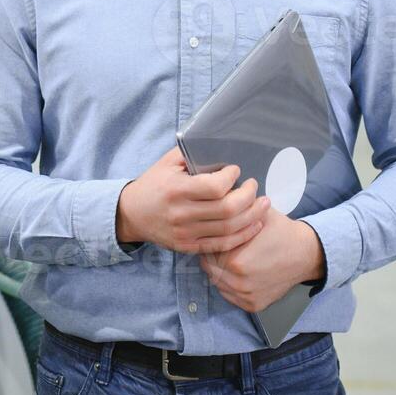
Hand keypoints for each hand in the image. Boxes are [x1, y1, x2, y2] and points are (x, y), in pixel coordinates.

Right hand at [116, 147, 269, 254]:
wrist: (131, 214)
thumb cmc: (153, 183)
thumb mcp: (167, 163)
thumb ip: (192, 154)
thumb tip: (222, 147)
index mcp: (176, 190)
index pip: (215, 187)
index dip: (231, 177)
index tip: (235, 170)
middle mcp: (181, 213)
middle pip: (227, 209)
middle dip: (249, 196)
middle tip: (254, 186)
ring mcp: (185, 233)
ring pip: (229, 229)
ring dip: (252, 216)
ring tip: (264, 204)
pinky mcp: (188, 246)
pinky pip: (221, 245)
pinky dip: (242, 235)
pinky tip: (254, 224)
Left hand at [199, 203, 325, 312]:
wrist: (306, 253)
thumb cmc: (281, 232)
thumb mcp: (259, 213)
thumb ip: (236, 210)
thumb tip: (216, 201)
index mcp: (236, 261)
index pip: (208, 251)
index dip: (210, 240)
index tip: (216, 234)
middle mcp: (239, 283)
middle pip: (209, 268)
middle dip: (213, 256)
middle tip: (223, 246)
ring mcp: (246, 296)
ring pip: (218, 283)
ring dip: (220, 271)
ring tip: (231, 258)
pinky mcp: (253, 305)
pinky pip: (231, 296)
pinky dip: (230, 285)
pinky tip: (238, 273)